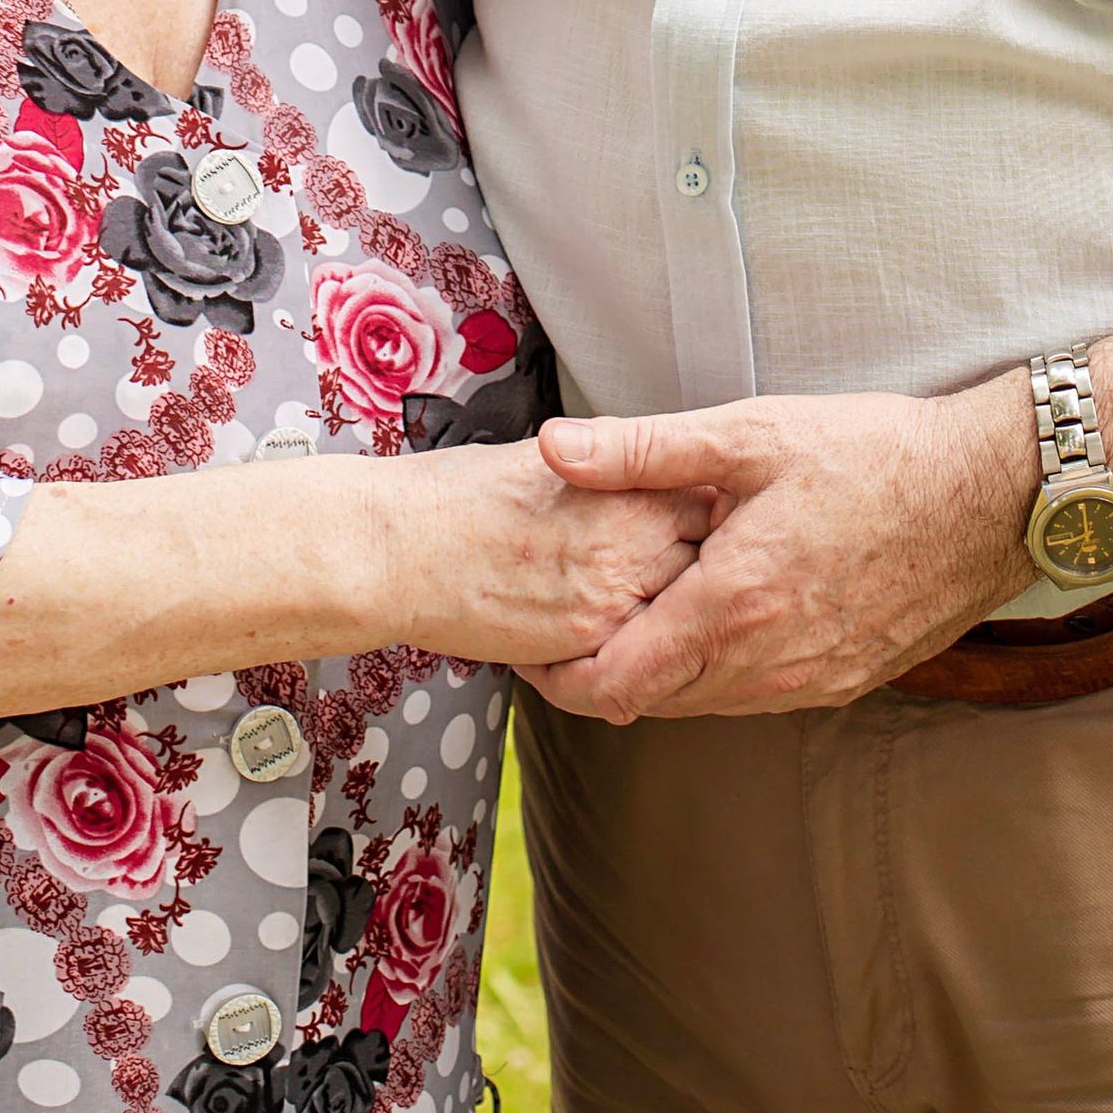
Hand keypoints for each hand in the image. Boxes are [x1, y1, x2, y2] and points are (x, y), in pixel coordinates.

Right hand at [375, 441, 710, 672]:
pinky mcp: (588, 643)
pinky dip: (641, 649)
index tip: (709, 520)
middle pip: (712, 559)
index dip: (712, 511)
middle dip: (706, 565)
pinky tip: (620, 639)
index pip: (711, 499)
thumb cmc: (461, 496)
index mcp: (627, 482)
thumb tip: (643, 475)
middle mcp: (634, 538)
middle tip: (692, 569)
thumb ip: (610, 471)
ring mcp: (615, 595)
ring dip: (677, 611)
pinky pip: (641, 653)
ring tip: (658, 608)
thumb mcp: (550, 459)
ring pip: (684, 613)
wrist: (400, 548)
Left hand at [517, 381, 1037, 721]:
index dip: (557, 674)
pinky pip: (755, 696)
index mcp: (731, 608)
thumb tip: (553, 448)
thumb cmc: (872, 454)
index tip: (529, 642)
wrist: (989, 496)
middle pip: (648, 703)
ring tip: (640, 606)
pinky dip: (718, 669)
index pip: (611, 683)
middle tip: (572, 616)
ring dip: (662, 670)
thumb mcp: (749, 436)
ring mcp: (810, 682)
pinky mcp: (845, 681)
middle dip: (601, 669)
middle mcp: (766, 666)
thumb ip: (643, 451)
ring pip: (702, 705)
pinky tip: (718, 611)